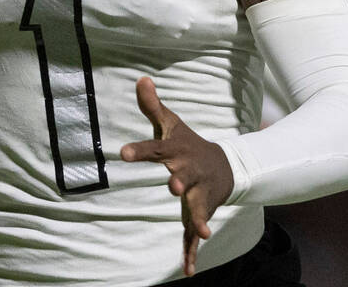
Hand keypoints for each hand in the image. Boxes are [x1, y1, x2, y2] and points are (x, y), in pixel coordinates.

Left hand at [120, 76, 232, 276]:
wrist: (225, 166)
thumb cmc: (187, 143)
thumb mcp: (170, 123)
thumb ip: (152, 105)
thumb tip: (140, 79)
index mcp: (175, 152)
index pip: (154, 148)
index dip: (139, 151)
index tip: (123, 152)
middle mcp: (187, 173)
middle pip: (182, 177)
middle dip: (178, 181)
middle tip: (172, 185)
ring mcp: (196, 194)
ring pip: (196, 206)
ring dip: (197, 217)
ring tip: (201, 230)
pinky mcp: (199, 212)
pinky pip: (193, 234)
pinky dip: (192, 253)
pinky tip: (188, 271)